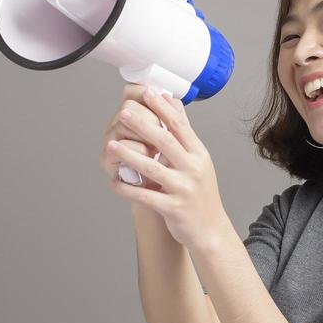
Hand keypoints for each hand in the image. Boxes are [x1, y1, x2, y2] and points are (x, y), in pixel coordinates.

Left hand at [105, 84, 230, 251]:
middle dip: (143, 125)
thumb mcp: (198, 161)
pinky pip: (145, 196)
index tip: (148, 92)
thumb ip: (184, 134)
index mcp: (199, 154)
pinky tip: (114, 182)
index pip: (180, 126)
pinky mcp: (173, 208)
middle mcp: (193, 169)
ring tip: (112, 145)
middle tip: (124, 112)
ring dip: (129, 155)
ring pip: (152, 168)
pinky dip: (127, 189)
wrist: (210, 230)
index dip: (163, 108)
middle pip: (166, 141)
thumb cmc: (200, 193)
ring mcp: (184, 189)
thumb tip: (173, 102)